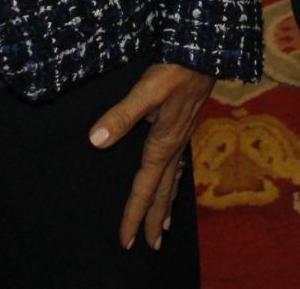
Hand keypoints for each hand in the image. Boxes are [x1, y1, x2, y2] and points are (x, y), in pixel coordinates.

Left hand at [88, 62, 213, 249]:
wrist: (204, 52)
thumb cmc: (175, 70)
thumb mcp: (146, 90)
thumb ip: (121, 115)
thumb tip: (96, 141)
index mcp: (162, 145)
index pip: (144, 188)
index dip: (133, 215)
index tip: (126, 240)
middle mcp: (174, 147)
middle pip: (162, 193)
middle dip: (154, 220)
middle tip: (151, 246)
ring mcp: (181, 138)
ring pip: (172, 181)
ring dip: (166, 205)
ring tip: (164, 226)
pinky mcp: (183, 127)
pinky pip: (178, 166)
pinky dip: (174, 182)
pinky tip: (173, 181)